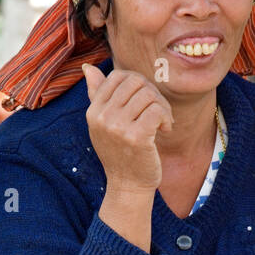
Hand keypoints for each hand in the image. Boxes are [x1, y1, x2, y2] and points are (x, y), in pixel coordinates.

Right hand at [82, 63, 171, 194]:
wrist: (128, 186)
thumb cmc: (120, 153)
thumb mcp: (103, 124)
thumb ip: (97, 95)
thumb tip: (87, 68)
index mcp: (93, 111)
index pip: (118, 76)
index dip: (138, 84)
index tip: (144, 101)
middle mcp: (102, 117)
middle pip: (136, 82)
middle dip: (153, 94)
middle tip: (157, 112)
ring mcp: (118, 127)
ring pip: (149, 95)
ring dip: (162, 107)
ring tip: (162, 122)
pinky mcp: (136, 137)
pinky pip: (157, 110)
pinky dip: (167, 118)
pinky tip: (165, 130)